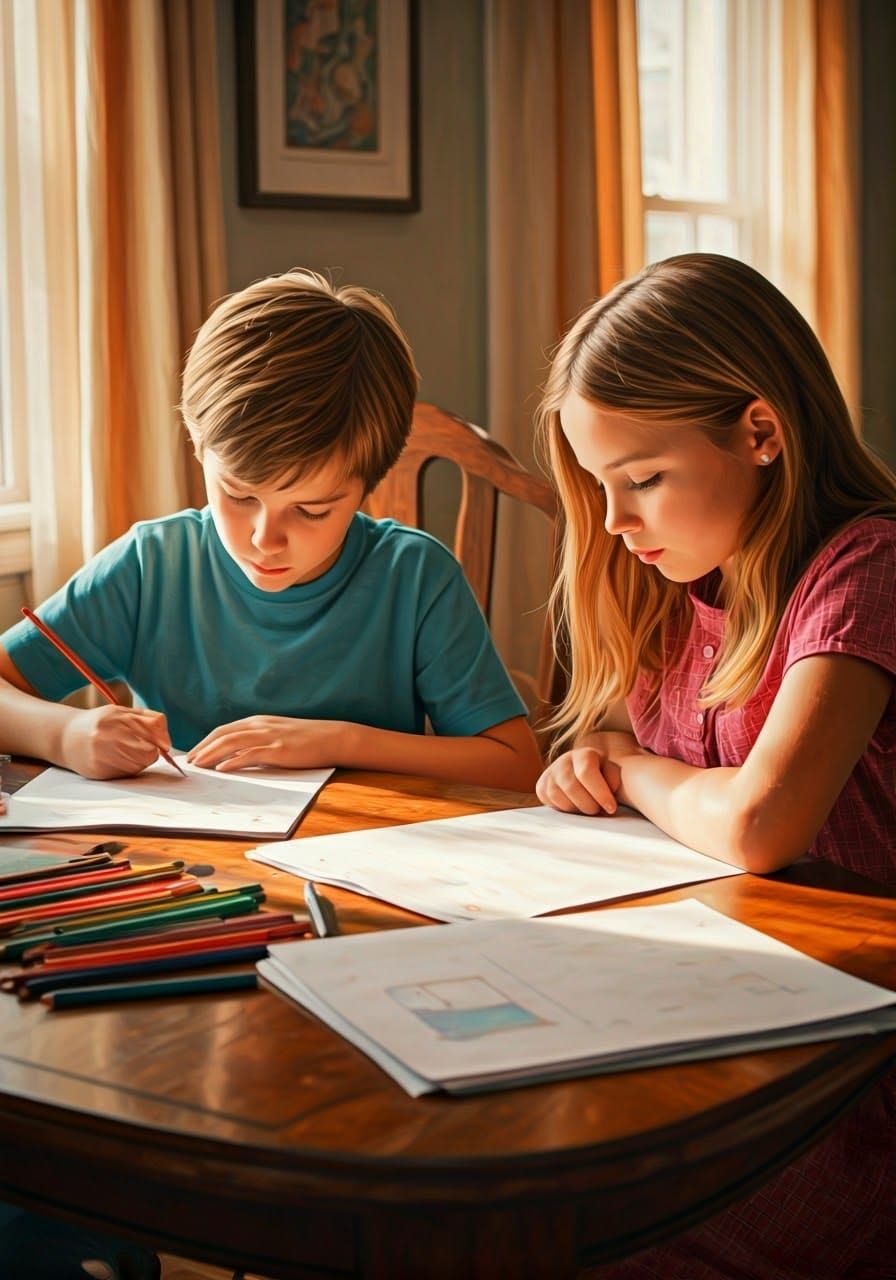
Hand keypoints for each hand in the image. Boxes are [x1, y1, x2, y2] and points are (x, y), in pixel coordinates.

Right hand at [59, 705, 172, 778]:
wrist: (64, 736)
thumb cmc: (99, 724)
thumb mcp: (120, 713)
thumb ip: (145, 721)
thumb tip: (167, 743)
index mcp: (117, 715)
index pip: (155, 725)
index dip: (163, 737)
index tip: (163, 744)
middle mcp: (108, 732)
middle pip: (150, 749)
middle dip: (153, 752)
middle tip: (145, 751)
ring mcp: (101, 752)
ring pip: (140, 764)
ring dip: (141, 762)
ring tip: (129, 755)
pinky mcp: (98, 769)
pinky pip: (126, 774)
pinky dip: (128, 770)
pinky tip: (118, 762)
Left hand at [186, 716, 344, 771]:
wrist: (333, 737)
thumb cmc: (306, 739)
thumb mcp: (277, 734)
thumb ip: (258, 741)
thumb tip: (237, 756)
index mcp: (257, 721)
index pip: (223, 730)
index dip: (205, 742)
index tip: (192, 754)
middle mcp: (260, 725)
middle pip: (222, 734)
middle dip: (202, 748)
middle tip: (188, 762)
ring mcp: (269, 736)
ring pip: (232, 743)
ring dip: (211, 754)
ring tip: (198, 765)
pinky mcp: (279, 750)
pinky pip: (251, 754)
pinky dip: (233, 761)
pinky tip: (222, 769)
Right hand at [535, 731, 643, 815]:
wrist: (585, 775)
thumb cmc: (604, 777)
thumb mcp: (613, 773)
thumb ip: (614, 777)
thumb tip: (611, 787)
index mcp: (585, 754)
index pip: (586, 772)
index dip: (599, 793)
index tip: (611, 809)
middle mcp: (564, 760)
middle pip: (571, 786)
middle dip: (588, 804)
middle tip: (598, 810)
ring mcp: (550, 772)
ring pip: (557, 794)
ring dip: (575, 807)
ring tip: (587, 808)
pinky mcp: (541, 785)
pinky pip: (548, 799)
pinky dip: (561, 807)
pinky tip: (574, 805)